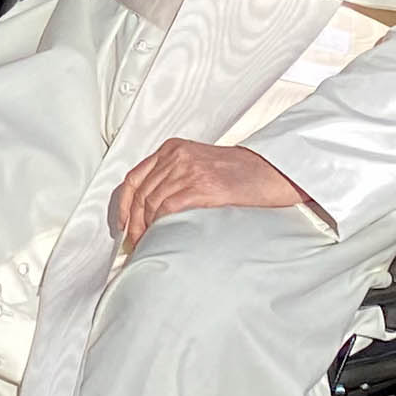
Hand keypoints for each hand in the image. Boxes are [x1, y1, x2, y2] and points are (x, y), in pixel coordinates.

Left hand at [111, 139, 310, 249]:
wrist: (274, 172)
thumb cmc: (241, 174)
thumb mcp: (200, 166)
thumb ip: (175, 178)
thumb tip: (153, 210)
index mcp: (173, 149)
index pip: (135, 178)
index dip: (124, 205)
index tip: (122, 225)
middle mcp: (177, 156)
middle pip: (140, 194)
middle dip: (134, 223)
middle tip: (135, 244)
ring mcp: (189, 170)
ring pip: (151, 203)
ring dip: (145, 229)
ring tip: (147, 246)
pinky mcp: (202, 186)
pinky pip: (168, 208)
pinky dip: (160, 226)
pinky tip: (162, 238)